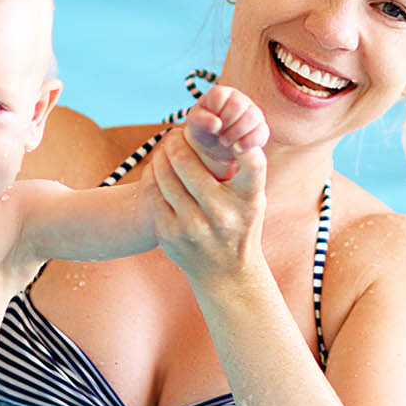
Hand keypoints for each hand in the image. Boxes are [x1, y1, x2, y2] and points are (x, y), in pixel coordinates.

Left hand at [149, 130, 268, 288]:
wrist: (225, 274)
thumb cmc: (241, 224)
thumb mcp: (253, 200)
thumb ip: (247, 170)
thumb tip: (234, 131)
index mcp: (249, 202)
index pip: (253, 165)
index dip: (242, 144)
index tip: (228, 133)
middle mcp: (222, 215)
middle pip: (188, 163)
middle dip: (178, 142)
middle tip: (175, 133)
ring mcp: (193, 226)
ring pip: (165, 176)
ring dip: (161, 156)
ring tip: (164, 147)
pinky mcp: (169, 235)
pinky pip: (153, 194)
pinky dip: (152, 176)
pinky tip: (156, 168)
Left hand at [180, 84, 268, 180]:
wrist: (215, 147)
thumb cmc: (203, 130)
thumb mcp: (195, 125)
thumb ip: (200, 120)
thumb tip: (216, 124)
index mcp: (220, 94)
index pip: (219, 95)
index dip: (213, 111)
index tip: (210, 122)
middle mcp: (239, 99)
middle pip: (238, 105)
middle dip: (225, 124)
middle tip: (218, 134)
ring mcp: (253, 112)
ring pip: (252, 117)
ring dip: (235, 134)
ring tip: (225, 141)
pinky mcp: (262, 128)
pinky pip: (261, 132)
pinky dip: (247, 143)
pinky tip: (237, 148)